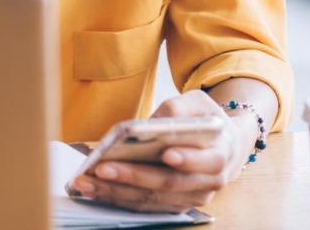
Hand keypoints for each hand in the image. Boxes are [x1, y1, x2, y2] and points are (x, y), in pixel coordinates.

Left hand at [69, 90, 257, 212]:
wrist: (222, 145)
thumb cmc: (205, 120)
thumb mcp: (198, 103)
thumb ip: (179, 108)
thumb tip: (150, 121)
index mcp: (221, 154)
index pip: (206, 161)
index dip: (187, 159)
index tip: (165, 154)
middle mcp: (209, 182)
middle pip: (169, 183)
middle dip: (133, 176)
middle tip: (102, 168)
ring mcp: (190, 197)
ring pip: (152, 199)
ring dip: (117, 192)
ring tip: (87, 180)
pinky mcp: (173, 205)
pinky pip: (144, 206)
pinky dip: (118, 199)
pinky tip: (95, 189)